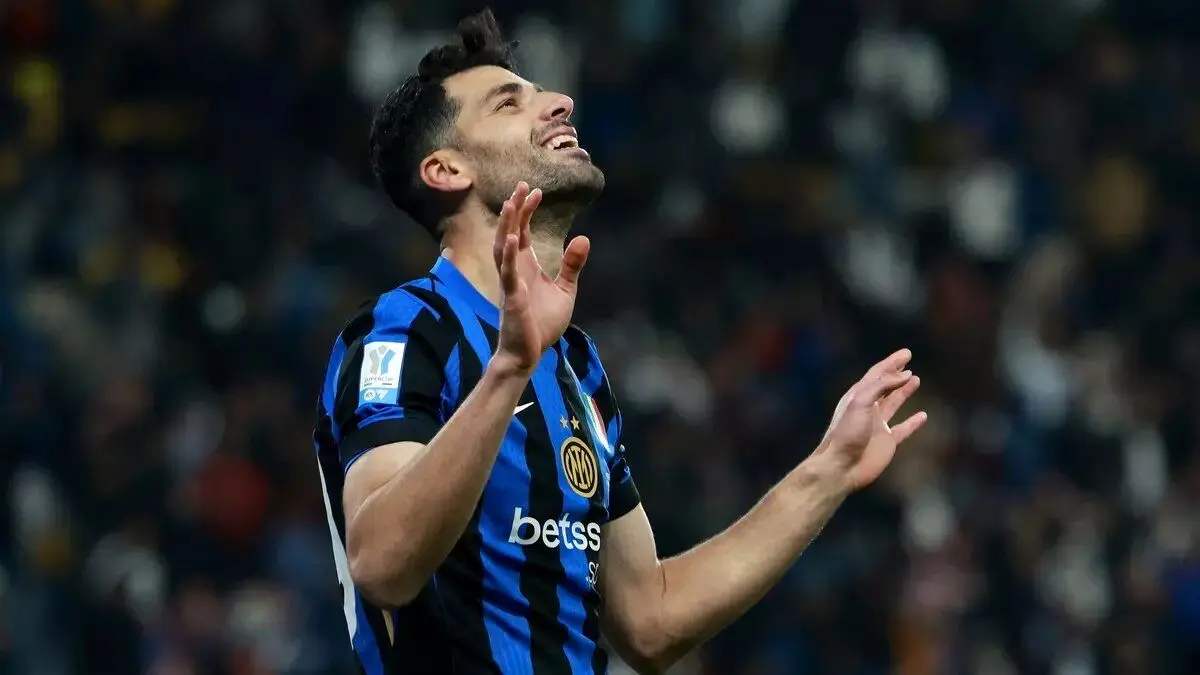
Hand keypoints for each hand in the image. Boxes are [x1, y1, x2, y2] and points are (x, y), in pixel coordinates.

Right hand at [492, 182, 590, 375]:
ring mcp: (511, 281)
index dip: (528, 211)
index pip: (523, 232)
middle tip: (523, 185)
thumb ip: (572, 265)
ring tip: (511, 203)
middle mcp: (515, 269)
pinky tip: (513, 239)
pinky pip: (507, 272)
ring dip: (507, 226)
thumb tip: (584, 238)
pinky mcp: (511, 296)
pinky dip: (509, 255)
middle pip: (511, 232)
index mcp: (526, 266)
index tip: (536, 192)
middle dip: (516, 209)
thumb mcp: (565, 290)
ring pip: (503, 247)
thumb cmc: (542, 323)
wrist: (529, 352)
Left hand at [817, 349, 927, 490]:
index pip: (877, 374)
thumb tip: (905, 374)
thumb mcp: (861, 402)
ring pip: (894, 403)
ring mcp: (878, 425)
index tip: (907, 353)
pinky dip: (913, 422)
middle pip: (885, 386)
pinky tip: (923, 415)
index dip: (892, 363)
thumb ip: (881, 386)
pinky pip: (903, 428)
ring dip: (904, 391)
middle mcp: (868, 408)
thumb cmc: (846, 433)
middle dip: (897, 372)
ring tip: (916, 379)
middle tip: (909, 359)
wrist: (841, 466)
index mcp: (858, 396)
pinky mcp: (887, 442)